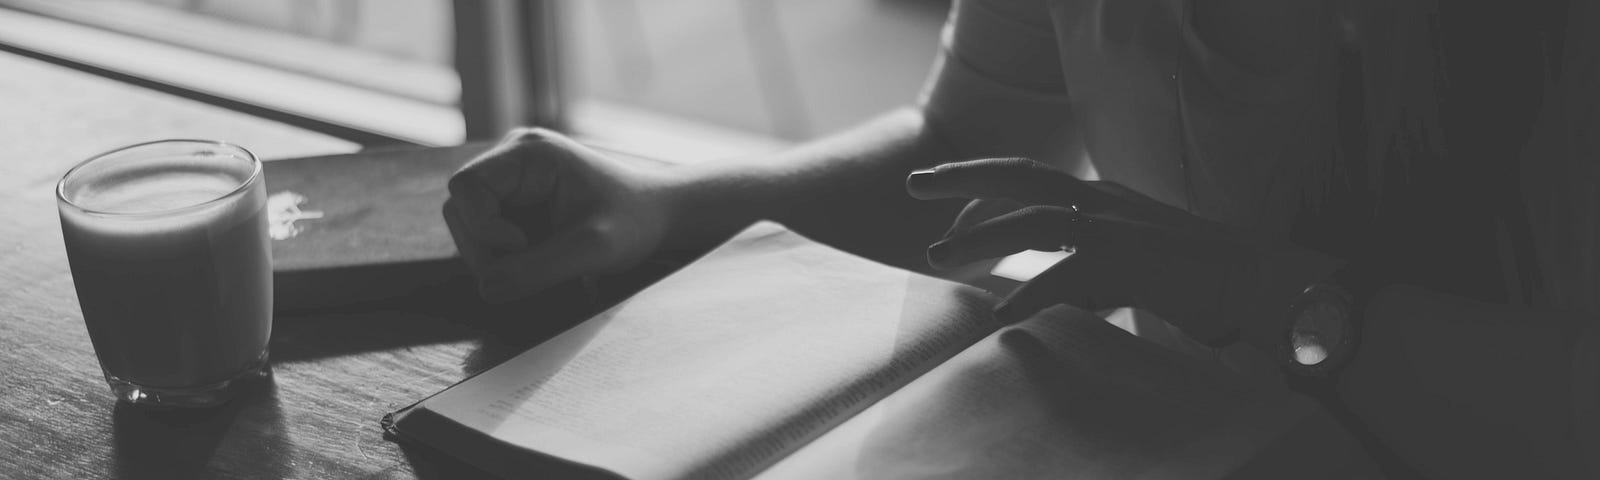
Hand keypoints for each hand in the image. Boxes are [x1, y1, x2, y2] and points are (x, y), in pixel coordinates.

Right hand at [444, 128, 682, 301]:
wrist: (656, 216)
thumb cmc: (632, 223)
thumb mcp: (590, 250)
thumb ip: (537, 270)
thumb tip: (485, 290)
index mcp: (528, 153)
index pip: (466, 187)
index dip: (483, 226)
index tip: (523, 246)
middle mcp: (512, 159)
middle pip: (462, 210)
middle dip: (489, 248)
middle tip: (537, 267)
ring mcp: (511, 181)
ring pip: (471, 227)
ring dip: (498, 256)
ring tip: (547, 261)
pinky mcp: (514, 203)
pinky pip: (487, 236)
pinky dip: (508, 257)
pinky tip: (544, 257)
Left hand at [906, 157, 1340, 344]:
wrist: (1264, 287)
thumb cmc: (1198, 282)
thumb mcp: (1129, 266)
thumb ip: (1087, 271)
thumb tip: (1050, 293)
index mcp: (1102, 197)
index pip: (1029, 180)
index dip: (982, 192)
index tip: (948, 218)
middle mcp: (1105, 202)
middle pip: (1020, 177)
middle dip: (963, 179)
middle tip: (913, 185)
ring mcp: (1119, 227)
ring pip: (1035, 220)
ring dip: (982, 237)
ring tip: (938, 257)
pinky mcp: (1135, 261)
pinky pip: (1071, 272)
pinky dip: (1034, 289)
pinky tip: (1003, 310)